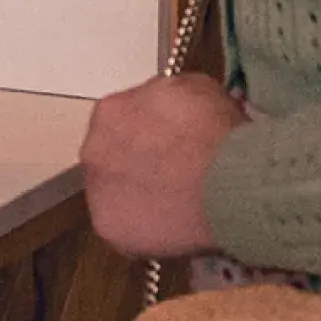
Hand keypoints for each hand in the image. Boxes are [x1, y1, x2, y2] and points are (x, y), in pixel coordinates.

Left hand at [79, 75, 246, 258]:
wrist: (227, 178)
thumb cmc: (214, 129)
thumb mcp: (193, 88)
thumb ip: (165, 96)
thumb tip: (166, 110)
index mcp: (109, 112)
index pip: (121, 122)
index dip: (148, 134)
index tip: (170, 145)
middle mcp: (92, 149)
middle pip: (113, 158)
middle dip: (139, 165)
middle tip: (172, 176)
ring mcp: (97, 191)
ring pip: (116, 195)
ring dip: (138, 198)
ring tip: (174, 207)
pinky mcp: (109, 227)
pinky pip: (125, 229)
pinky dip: (145, 232)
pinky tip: (171, 230)